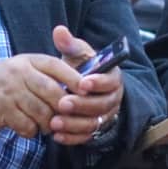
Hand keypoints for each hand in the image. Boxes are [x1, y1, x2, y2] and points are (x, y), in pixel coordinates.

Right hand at [0, 52, 80, 138]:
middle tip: (69, 115)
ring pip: (41, 111)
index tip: (87, 90)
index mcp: (30, 60)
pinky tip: (30, 127)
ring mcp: (9, 92)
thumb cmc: (9, 80)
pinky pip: (26, 125)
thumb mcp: (27, 67)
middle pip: (51, 91)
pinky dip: (32, 130)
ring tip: (49, 124)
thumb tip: (81, 84)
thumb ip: (50, 73)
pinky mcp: (1, 110)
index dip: (74, 78)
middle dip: (63, 106)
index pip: (56, 66)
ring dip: (49, 122)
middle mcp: (19, 73)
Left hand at [49, 25, 123, 145]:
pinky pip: (86, 137)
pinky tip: (57, 135)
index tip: (82, 83)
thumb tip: (59, 31)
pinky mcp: (95, 129)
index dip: (98, 83)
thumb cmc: (79, 68)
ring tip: (54, 122)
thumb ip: (69, 44)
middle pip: (102, 105)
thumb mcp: (76, 54)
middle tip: (62, 103)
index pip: (110, 81)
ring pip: (94, 123)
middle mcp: (112, 98)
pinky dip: (72, 137)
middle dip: (82, 105)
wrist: (78, 87)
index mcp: (112, 77)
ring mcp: (105, 116)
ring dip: (74, 124)